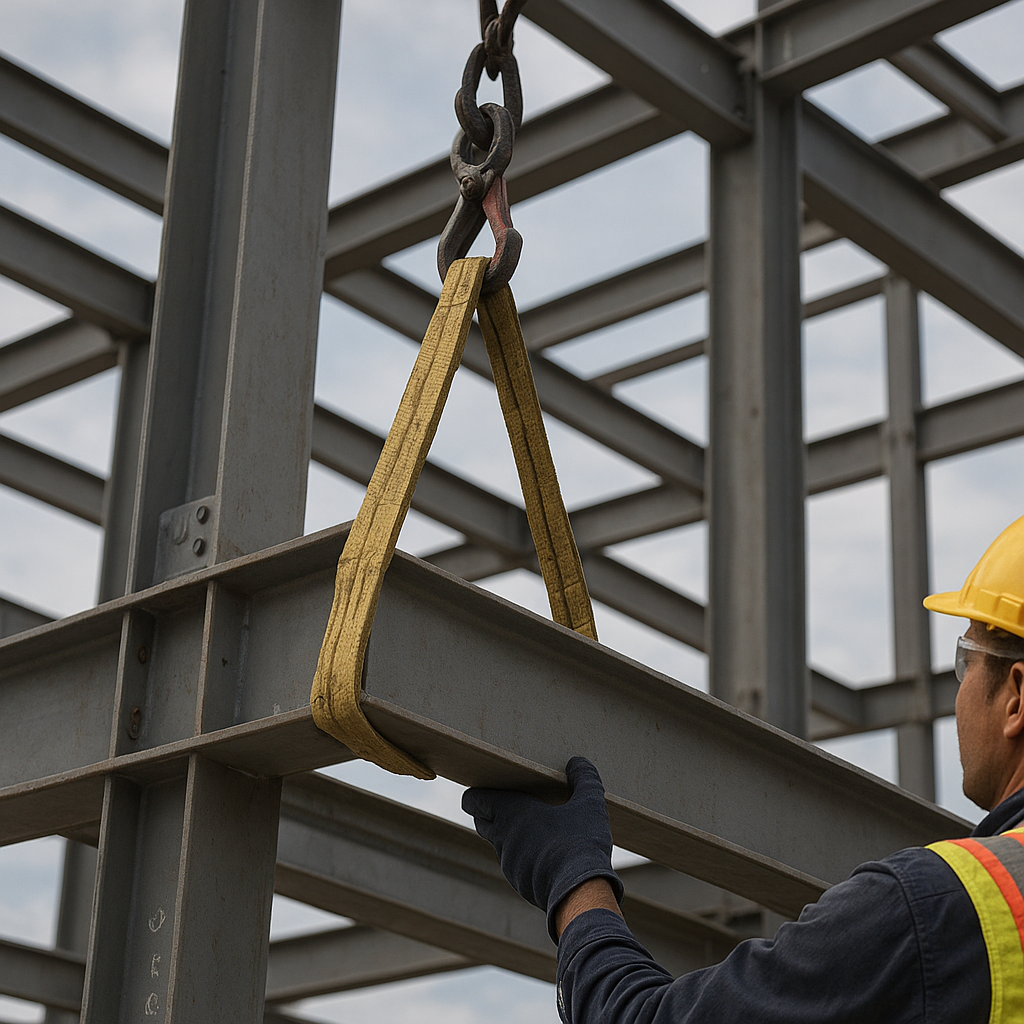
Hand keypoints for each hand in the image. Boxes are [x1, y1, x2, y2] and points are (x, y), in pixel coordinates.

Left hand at [462, 756, 623, 941]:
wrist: (580, 895)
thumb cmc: (579, 843)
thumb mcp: (589, 804)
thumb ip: (584, 779)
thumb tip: (578, 762)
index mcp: (510, 813)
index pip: (474, 799)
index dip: (477, 793)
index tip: (487, 786)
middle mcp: (502, 838)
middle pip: (482, 821)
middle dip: (490, 812)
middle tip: (510, 802)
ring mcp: (509, 864)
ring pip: (499, 844)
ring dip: (511, 835)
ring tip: (534, 827)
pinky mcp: (520, 883)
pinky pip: (515, 864)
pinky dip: (524, 856)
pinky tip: (547, 853)